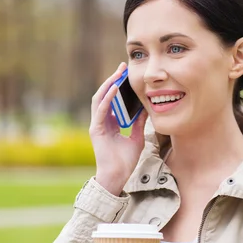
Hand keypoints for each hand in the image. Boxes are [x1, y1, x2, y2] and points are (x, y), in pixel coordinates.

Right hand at [90, 62, 147, 195]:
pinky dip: (107, 99)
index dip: (118, 85)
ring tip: (118, 73)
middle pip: (105, 94)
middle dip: (113, 79)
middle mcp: (101, 121)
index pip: (112, 99)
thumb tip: (147, 108)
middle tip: (122, 66)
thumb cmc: (126, 160)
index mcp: (109, 122)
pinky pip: (101, 110)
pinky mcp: (96, 130)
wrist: (117, 176)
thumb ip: (139, 123)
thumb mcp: (136, 137)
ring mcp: (97, 124)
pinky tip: (114, 89)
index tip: (127, 73)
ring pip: (100, 98)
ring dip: (109, 84)